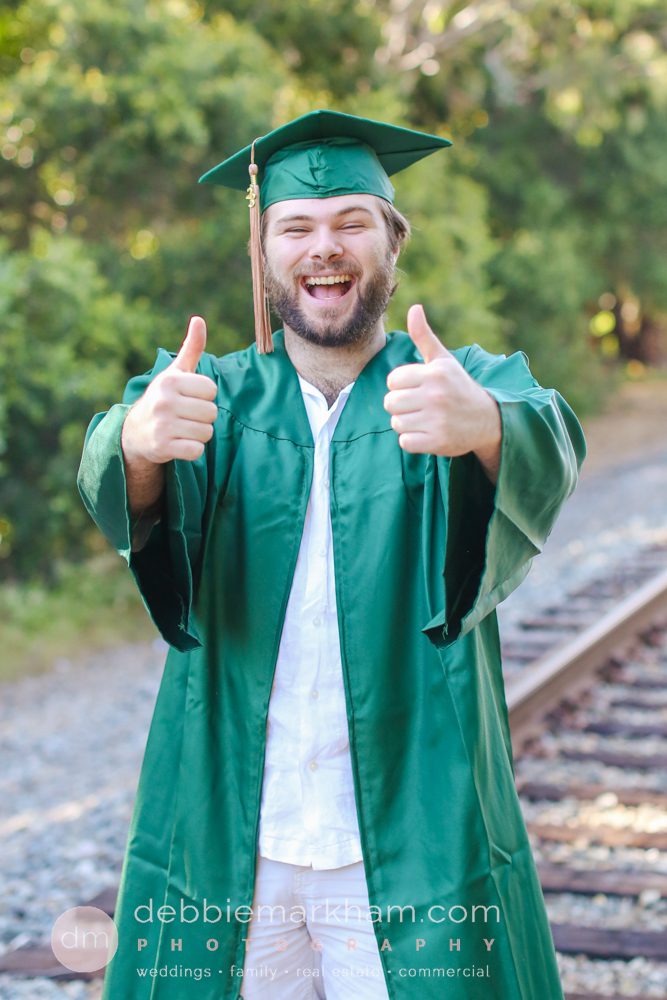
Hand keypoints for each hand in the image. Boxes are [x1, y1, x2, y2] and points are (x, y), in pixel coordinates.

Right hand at [121, 316, 217, 464]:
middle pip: (211, 412)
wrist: (135, 432)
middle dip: (203, 417)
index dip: (205, 396)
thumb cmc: (163, 398)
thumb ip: (191, 348)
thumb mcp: (175, 373)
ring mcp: (162, 424)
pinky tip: (179, 443)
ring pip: (206, 432)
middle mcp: (164, 401)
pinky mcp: (162, 446)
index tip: (189, 398)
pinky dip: (192, 450)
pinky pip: (196, 451)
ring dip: (199, 434)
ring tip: (182, 429)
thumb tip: (199, 320)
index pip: (211, 390)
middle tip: (186, 416)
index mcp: (170, 381)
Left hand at [383, 305, 500, 463]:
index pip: (392, 380)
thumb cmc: (459, 386)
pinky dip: (412, 440)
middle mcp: (436, 395)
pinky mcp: (438, 441)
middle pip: (390, 402)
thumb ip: (424, 337)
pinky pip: (405, 442)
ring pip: (396, 423)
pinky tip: (427, 433)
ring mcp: (438, 419)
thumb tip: (414, 308)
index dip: (400, 386)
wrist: (487, 420)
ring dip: (406, 423)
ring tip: (424, 419)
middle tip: (418, 406)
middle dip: (400, 405)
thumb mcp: (444, 361)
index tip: (416, 388)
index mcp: (435, 373)